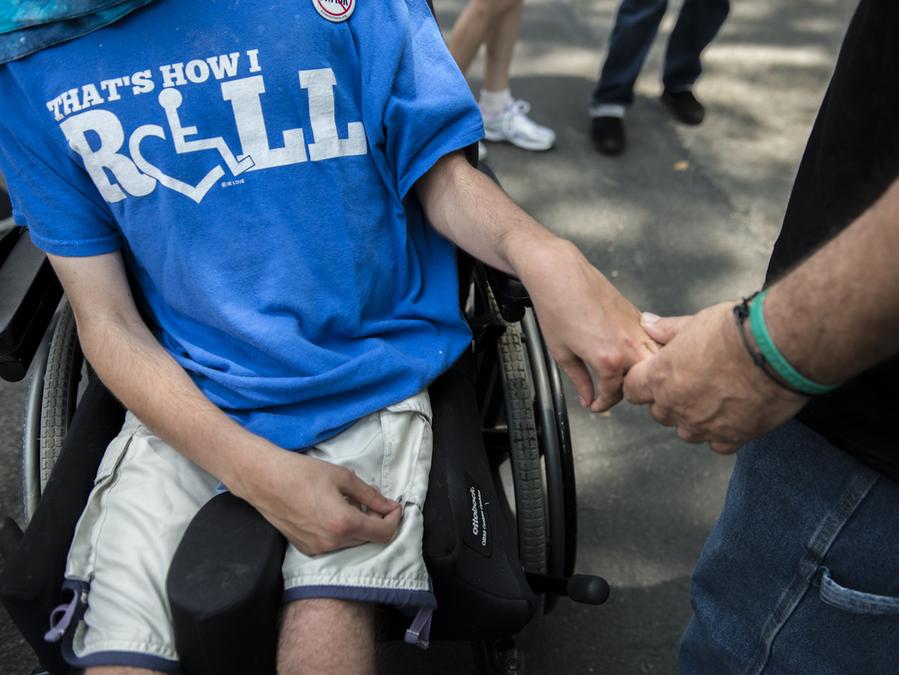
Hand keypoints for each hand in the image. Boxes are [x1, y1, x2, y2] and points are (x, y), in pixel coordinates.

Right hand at [238, 447, 401, 554]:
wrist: (265, 480)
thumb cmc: (302, 473)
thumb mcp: (342, 477)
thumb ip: (370, 494)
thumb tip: (389, 505)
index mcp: (344, 524)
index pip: (384, 533)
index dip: (394, 519)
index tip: (393, 505)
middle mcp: (332, 543)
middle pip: (369, 539)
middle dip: (376, 521)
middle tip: (372, 501)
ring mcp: (318, 549)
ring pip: (352, 543)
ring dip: (359, 527)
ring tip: (349, 503)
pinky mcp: (306, 549)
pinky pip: (334, 544)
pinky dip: (341, 531)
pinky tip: (332, 512)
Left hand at [520, 240, 657, 411]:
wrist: (560, 274)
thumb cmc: (556, 308)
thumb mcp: (562, 354)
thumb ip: (580, 380)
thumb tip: (588, 397)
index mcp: (609, 360)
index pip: (615, 394)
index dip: (603, 404)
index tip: (595, 405)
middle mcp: (630, 346)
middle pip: (640, 382)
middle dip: (627, 392)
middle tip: (609, 394)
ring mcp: (637, 329)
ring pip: (652, 363)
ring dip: (640, 374)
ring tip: (622, 378)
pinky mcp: (638, 316)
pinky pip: (651, 342)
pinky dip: (645, 354)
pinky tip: (630, 356)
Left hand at [623, 302, 807, 452]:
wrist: (777, 348)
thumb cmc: (736, 330)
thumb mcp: (696, 321)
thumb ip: (668, 329)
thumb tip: (647, 323)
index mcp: (661, 376)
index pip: (633, 389)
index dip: (643, 382)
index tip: (656, 375)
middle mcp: (676, 405)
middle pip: (659, 412)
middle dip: (670, 400)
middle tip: (693, 382)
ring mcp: (703, 425)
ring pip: (686, 431)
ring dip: (694, 419)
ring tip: (716, 397)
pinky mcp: (732, 437)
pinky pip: (717, 444)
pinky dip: (723, 433)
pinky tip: (735, 414)